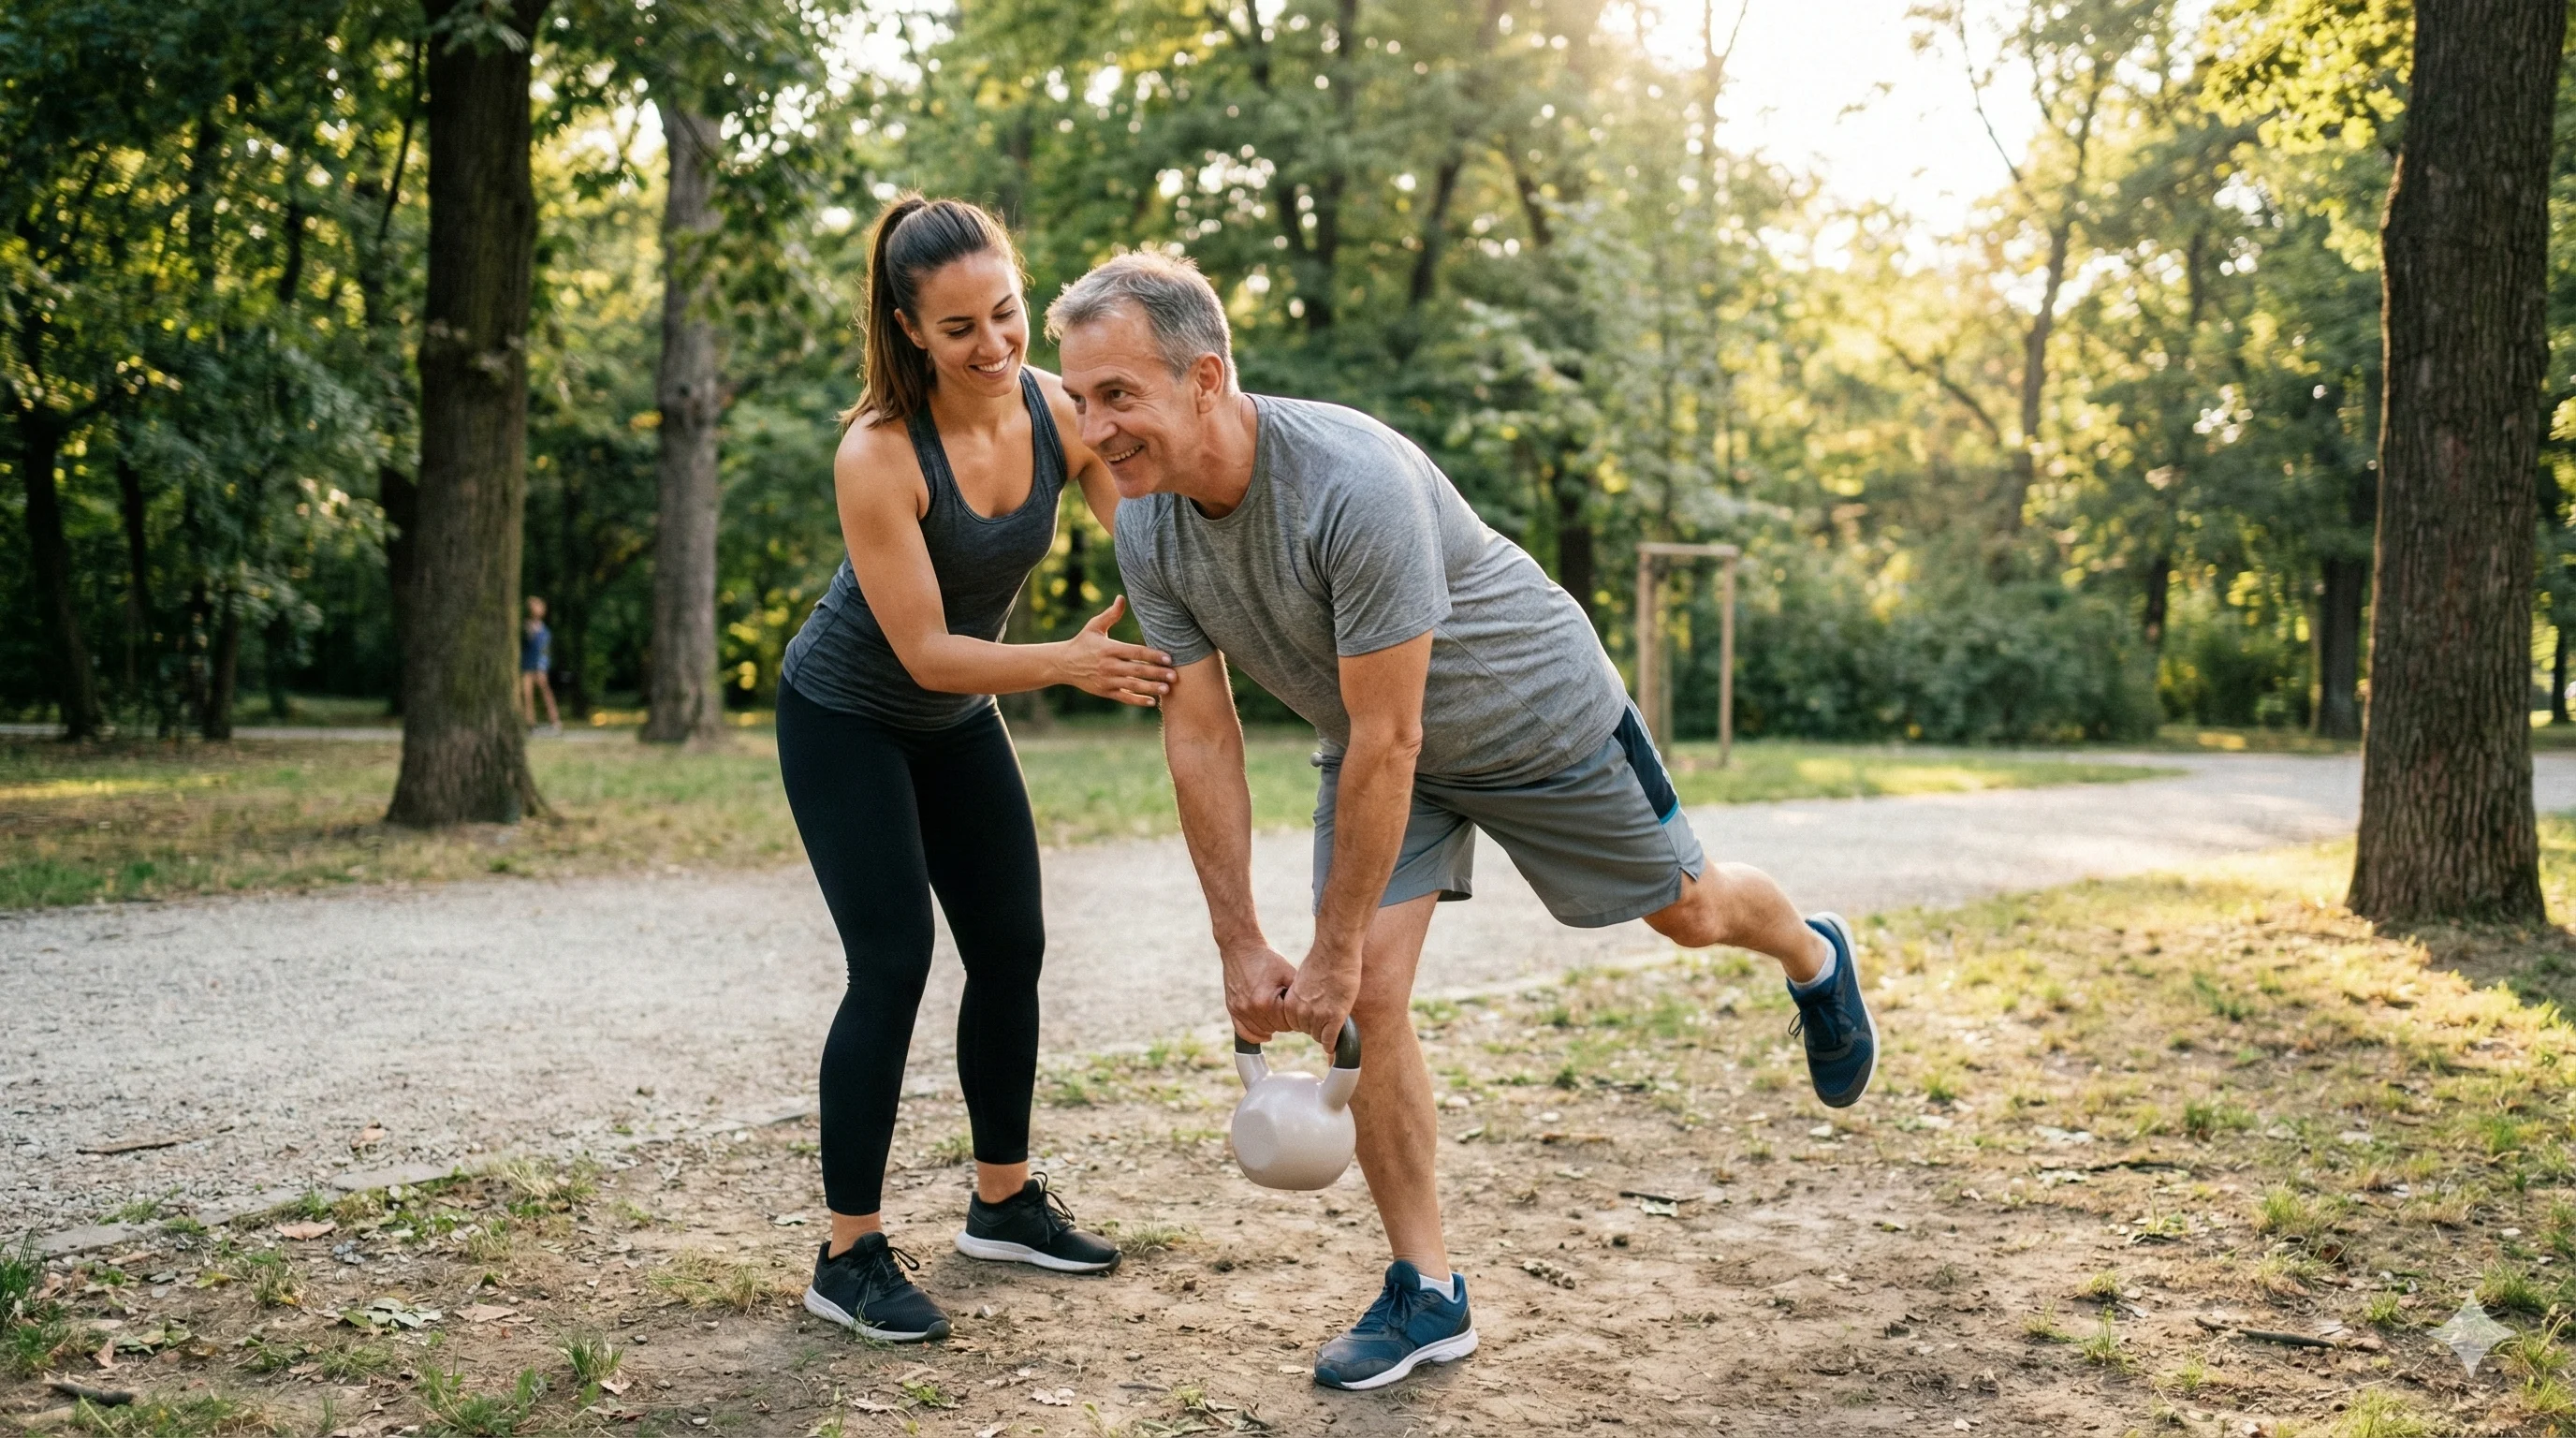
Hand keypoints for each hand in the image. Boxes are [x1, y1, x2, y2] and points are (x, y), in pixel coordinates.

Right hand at [1058, 596, 1174, 706]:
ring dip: (1151, 688)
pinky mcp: (1105, 692)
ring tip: (1167, 689)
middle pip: (1137, 670)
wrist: (1062, 664)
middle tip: (1175, 676)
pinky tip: (1151, 702)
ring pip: (1133, 685)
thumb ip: (1111, 614)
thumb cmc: (1082, 642)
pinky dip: (1138, 701)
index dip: (1153, 655)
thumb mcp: (1094, 626)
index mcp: (1109, 648)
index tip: (1169, 658)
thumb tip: (1121, 597)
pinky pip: (1124, 697)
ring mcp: (1107, 680)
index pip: (1135, 652)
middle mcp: (1109, 665)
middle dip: (1157, 673)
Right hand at [1221, 942, 1298, 1043]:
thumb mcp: (1288, 972)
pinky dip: (1254, 1035)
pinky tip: (1265, 1034)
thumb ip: (1297, 994)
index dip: (1294, 1017)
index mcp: (1265, 1001)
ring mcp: (1239, 1010)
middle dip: (1284, 1021)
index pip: (1286, 1023)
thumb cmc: (1266, 958)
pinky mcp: (1232, 1008)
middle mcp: (1250, 1009)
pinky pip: (1242, 1032)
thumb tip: (1308, 1011)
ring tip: (1277, 1015)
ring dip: (1271, 1026)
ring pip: (1260, 1032)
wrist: (1241, 947)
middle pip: (1274, 1028)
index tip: (1297, 1008)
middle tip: (1287, 1009)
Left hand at [1281, 946, 1361, 1049]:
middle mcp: (1300, 1011)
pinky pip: (1330, 1040)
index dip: (1306, 1020)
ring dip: (1326, 1032)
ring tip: (1335, 1019)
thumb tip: (1305, 1004)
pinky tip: (1335, 1045)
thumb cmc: (1323, 961)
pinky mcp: (1334, 1016)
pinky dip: (1332, 1044)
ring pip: (1319, 1036)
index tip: (1315, 1016)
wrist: (1335, 952)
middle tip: (1327, 1014)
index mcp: (1291, 1002)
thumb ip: (1301, 996)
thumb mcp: (1303, 981)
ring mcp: (1317, 1015)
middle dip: (1317, 1025)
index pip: (1294, 1023)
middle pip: (1307, 1031)